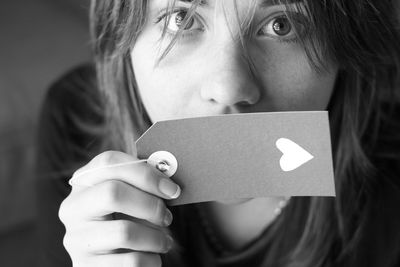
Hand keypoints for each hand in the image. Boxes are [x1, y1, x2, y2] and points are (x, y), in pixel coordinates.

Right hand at [59, 151, 180, 266]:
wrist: (111, 262)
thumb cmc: (126, 221)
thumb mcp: (129, 198)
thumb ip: (141, 185)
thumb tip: (168, 185)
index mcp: (83, 181)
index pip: (109, 162)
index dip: (145, 173)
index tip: (171, 189)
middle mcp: (73, 208)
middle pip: (112, 192)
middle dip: (150, 205)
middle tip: (166, 217)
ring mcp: (75, 239)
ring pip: (125, 232)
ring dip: (155, 238)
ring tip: (163, 241)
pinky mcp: (85, 266)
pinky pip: (131, 261)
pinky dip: (151, 260)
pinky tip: (151, 257)